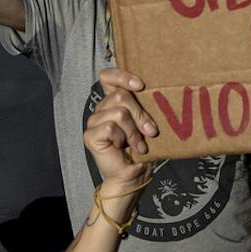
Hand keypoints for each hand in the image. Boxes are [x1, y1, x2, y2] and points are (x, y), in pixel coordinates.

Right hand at [84, 68, 158, 201]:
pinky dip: (124, 138)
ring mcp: (94, 122)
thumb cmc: (143, 149)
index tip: (141, 85)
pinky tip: (125, 148)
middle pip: (121, 95)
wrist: (134, 176)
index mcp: (113, 102)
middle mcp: (101, 109)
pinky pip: (110, 127)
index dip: (122, 76)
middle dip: (140, 114)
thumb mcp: (147, 122)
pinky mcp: (90, 135)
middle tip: (151, 131)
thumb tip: (159, 90)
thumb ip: (145, 106)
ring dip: (134, 131)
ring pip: (119, 112)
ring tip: (140, 144)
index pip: (107, 77)